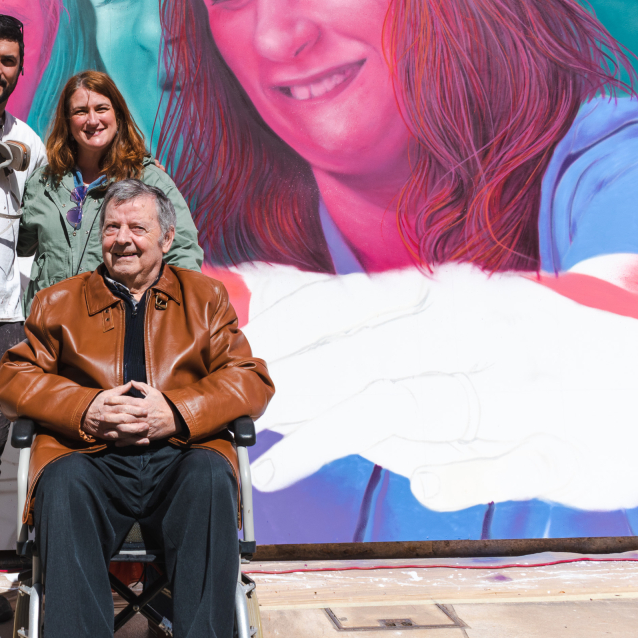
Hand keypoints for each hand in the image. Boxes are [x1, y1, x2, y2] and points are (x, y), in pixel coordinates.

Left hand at [82, 381, 180, 445]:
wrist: (177, 418)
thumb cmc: (164, 404)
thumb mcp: (154, 392)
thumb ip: (141, 387)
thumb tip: (131, 381)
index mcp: (143, 404)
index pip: (126, 401)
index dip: (115, 400)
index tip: (105, 400)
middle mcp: (142, 416)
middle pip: (123, 416)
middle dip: (111, 416)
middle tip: (100, 416)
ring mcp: (144, 426)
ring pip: (127, 429)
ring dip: (115, 431)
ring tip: (104, 431)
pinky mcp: (147, 435)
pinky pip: (134, 440)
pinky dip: (125, 442)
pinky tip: (116, 443)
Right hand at [82, 384, 148, 443]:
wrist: (83, 416)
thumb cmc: (97, 403)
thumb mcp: (107, 394)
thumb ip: (120, 390)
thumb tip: (131, 383)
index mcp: (110, 406)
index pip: (124, 406)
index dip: (135, 407)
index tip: (145, 407)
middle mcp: (109, 416)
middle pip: (123, 418)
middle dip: (136, 418)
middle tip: (147, 418)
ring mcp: (108, 427)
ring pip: (123, 430)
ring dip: (135, 430)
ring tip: (146, 429)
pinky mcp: (109, 436)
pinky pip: (122, 439)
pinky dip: (132, 441)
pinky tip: (143, 441)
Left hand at [219, 262, 637, 512]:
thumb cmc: (521, 353)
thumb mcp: (445, 324)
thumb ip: (368, 328)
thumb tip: (274, 309)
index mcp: (445, 295)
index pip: (344, 305)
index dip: (278, 329)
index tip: (224, 351)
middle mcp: (478, 331)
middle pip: (364, 357)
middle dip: (289, 384)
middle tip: (232, 411)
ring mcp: (521, 387)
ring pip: (416, 407)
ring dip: (337, 436)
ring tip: (277, 465)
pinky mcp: (562, 446)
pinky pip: (506, 462)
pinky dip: (463, 475)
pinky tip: (423, 490)